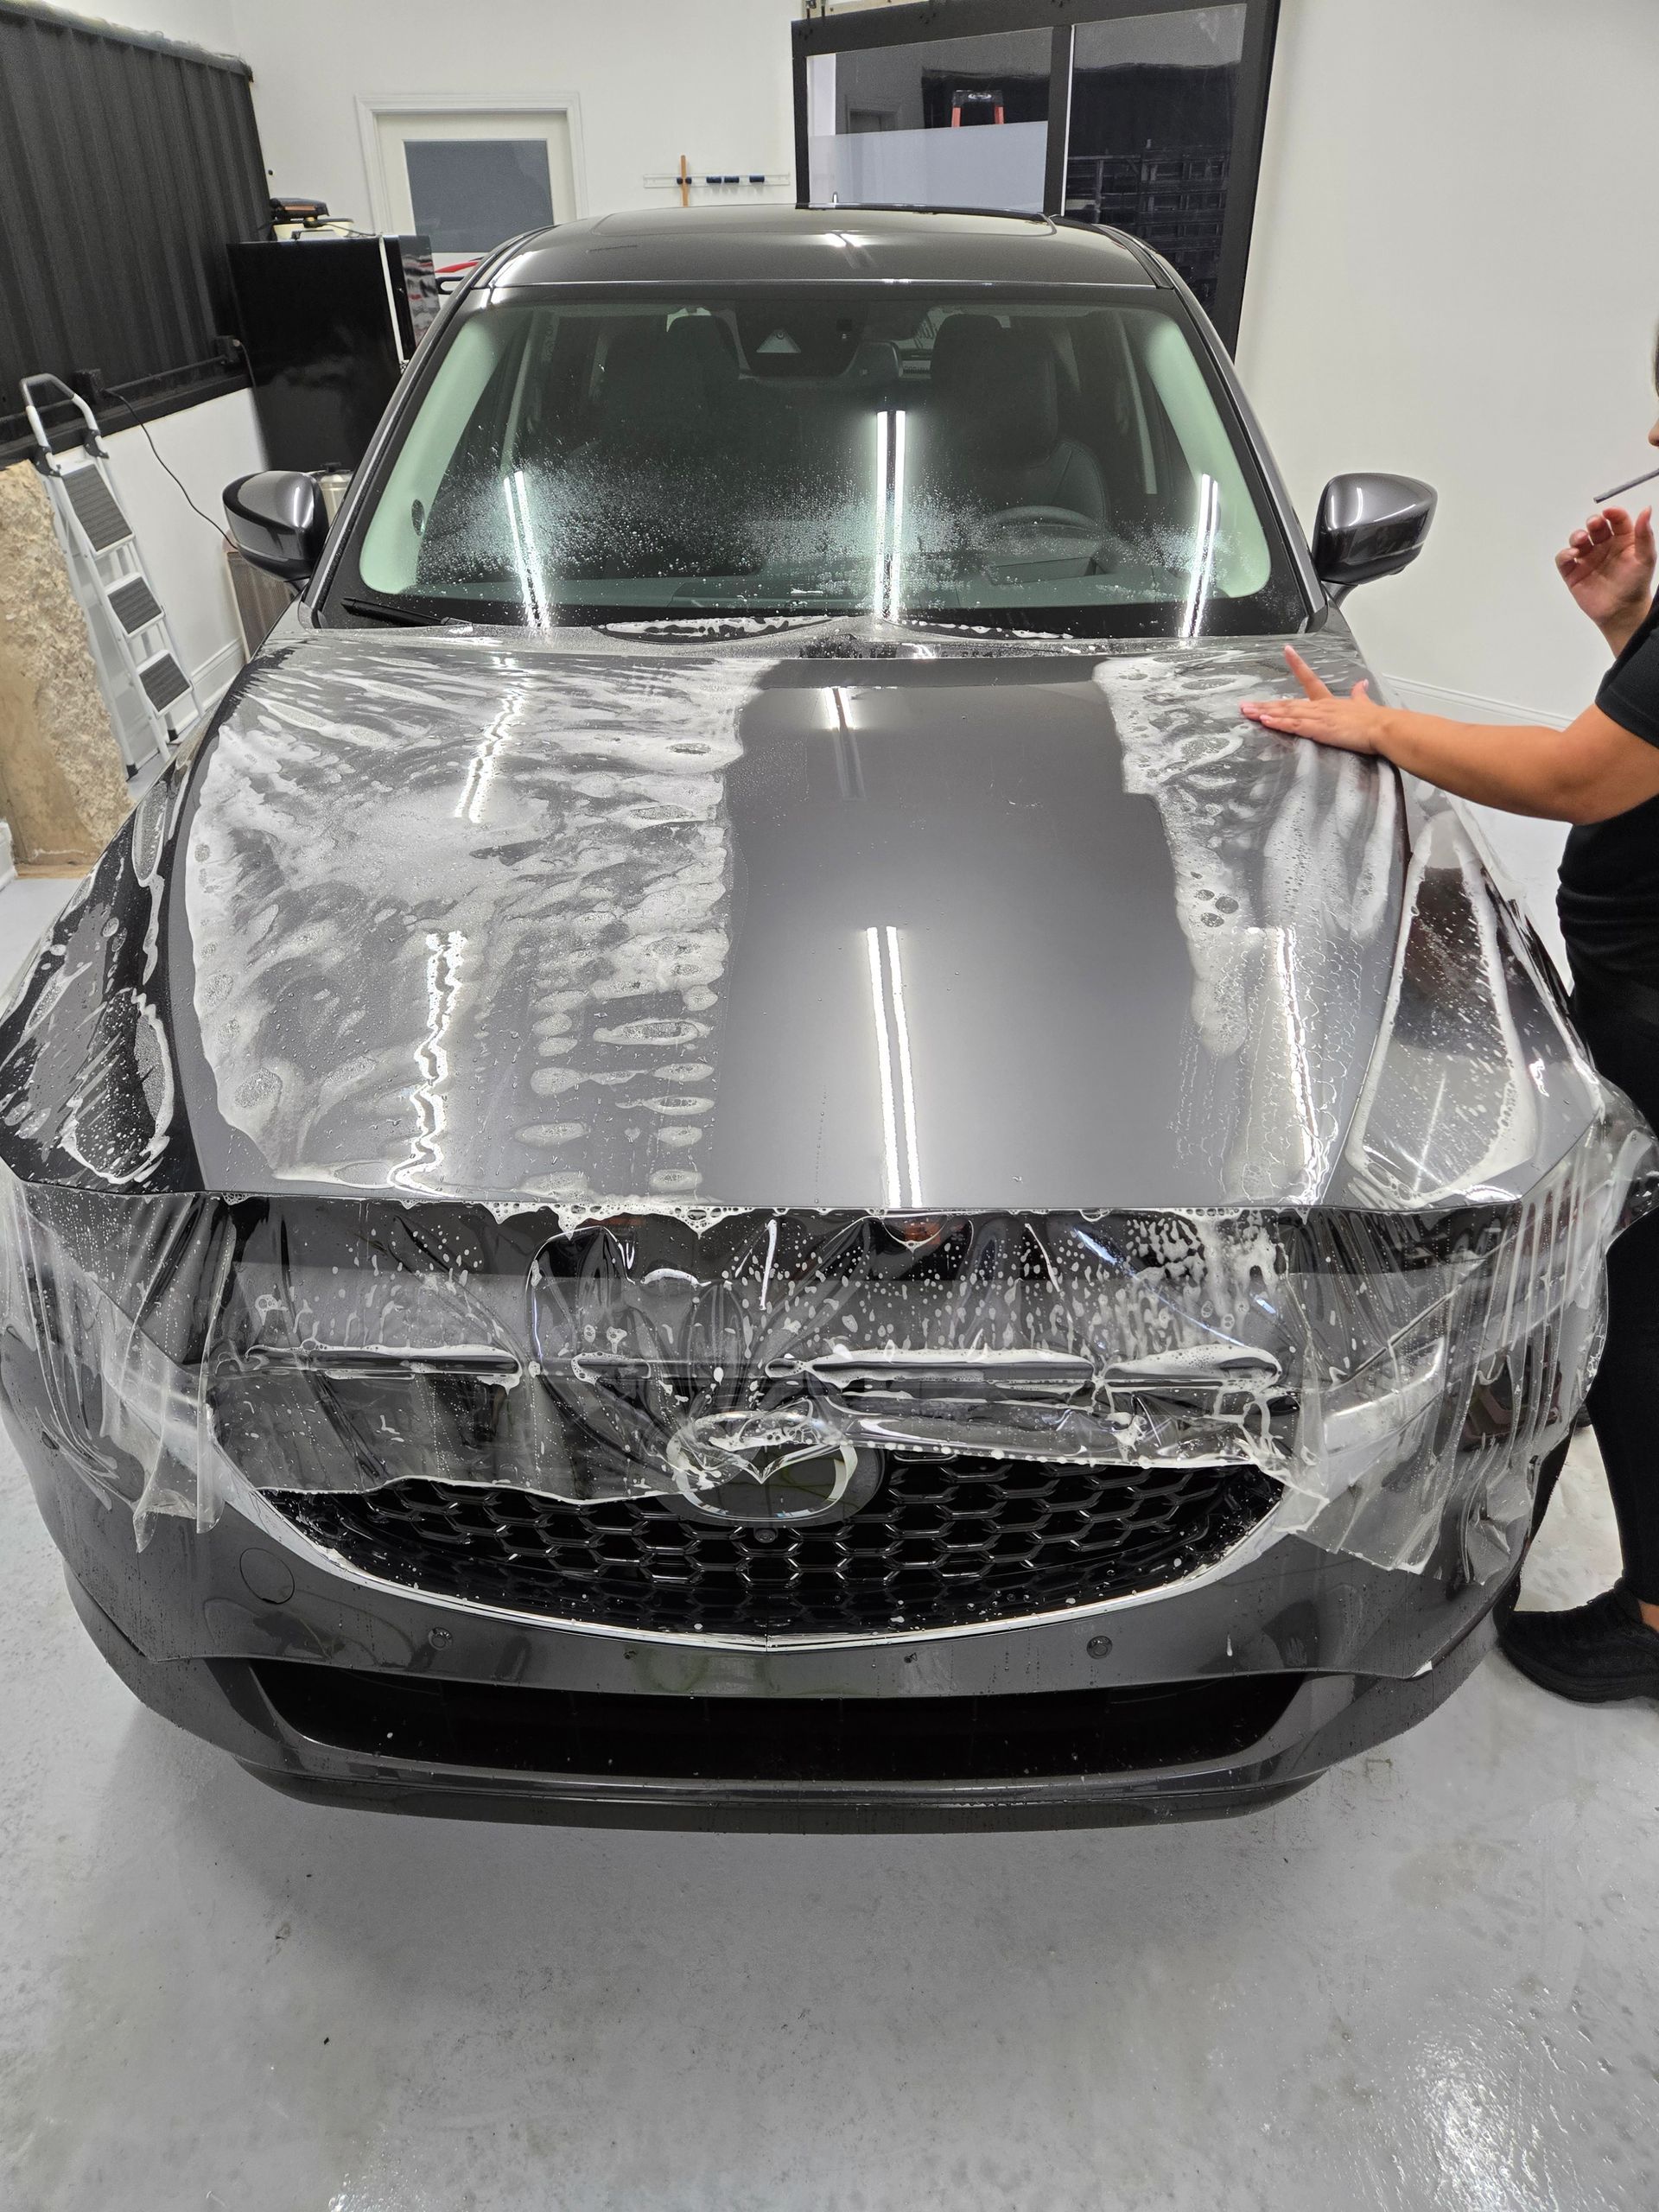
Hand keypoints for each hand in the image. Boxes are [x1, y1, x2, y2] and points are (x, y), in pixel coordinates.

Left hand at [1240, 646, 1387, 754]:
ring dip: (1264, 712)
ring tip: (1246, 712)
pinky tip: (1265, 720)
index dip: (1297, 664)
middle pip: (1287, 703)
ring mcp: (1318, 717)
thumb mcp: (1365, 704)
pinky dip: (1278, 722)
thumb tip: (1361, 684)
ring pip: (1286, 713)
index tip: (1286, 651)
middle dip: (1265, 704)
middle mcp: (1320, 706)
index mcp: (1328, 701)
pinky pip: (1294, 725)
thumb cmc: (1376, 720)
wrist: (1384, 727)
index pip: (1309, 678)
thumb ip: (1360, 695)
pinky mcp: (1319, 730)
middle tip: (1245, 705)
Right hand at [1556, 505, 1654, 643]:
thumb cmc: (1636, 584)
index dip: (1612, 513)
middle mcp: (1603, 547)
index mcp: (1622, 540)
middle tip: (1593, 524)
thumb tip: (1646, 509)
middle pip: (1594, 527)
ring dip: (1577, 536)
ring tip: (1581, 541)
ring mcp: (1587, 559)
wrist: (1621, 611)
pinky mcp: (1573, 573)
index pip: (1616, 520)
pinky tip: (1572, 554)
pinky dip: (1564, 554)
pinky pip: (1564, 559)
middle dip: (1592, 522)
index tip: (1609, 512)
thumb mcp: (1646, 557)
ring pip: (1577, 540)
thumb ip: (1644, 534)